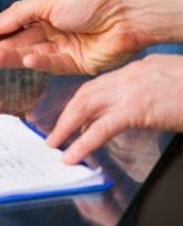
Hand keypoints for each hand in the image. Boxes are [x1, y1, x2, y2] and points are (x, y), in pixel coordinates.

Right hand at [0, 0, 182, 74]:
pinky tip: (24, 59)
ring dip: (9, 56)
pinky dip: (36, 62)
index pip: (9, 23)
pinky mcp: (73, 64)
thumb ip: (18, 15)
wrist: (131, 12)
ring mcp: (60, 47)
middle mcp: (49, 28)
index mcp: (42, 8)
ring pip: (28, 54)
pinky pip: (49, 64)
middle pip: (15, 42)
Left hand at [46, 54, 182, 163]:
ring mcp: (132, 90)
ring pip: (85, 107)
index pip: (100, 85)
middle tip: (55, 133)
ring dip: (66, 127)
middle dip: (67, 115)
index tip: (71, 119)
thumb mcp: (172, 85)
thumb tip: (136, 110)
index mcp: (139, 69)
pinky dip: (82, 143)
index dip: (81, 103)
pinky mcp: (138, 108)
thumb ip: (149, 93)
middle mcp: (130, 75)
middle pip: (86, 94)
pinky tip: (72, 156)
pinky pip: (100, 128)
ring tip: (55, 145)